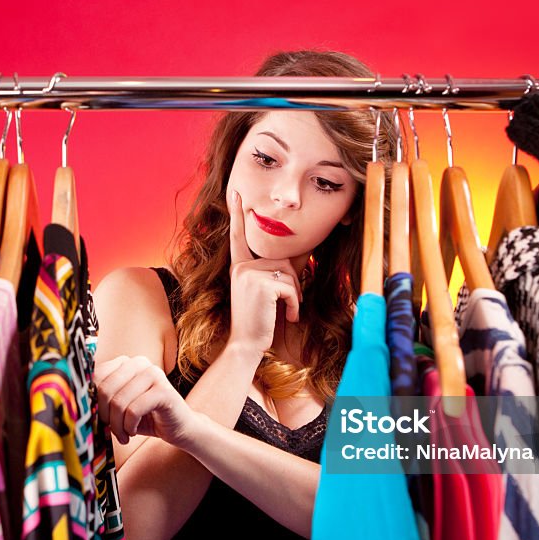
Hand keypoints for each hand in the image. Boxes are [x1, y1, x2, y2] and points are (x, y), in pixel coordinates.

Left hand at [96, 355, 206, 448]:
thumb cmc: (145, 417)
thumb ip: (103, 397)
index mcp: (126, 362)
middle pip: (105, 390)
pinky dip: (130, 426)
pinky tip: (134, 432)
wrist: (179, 427)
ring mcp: (154, 374)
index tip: (100, 419)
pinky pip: (134, 410)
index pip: (96, 377)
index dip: (93, 402)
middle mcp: (139, 362)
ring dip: (118, 426)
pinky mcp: (163, 391)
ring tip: (124, 435)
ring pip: (119, 402)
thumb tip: (78, 402)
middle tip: (112, 431)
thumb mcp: (120, 405)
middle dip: (105, 416)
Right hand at [226, 189, 301, 356]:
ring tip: (287, 312)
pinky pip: (290, 286)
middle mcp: (241, 266)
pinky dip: (295, 303)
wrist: (247, 345)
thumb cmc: (259, 321)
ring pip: (289, 272)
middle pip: (282, 258)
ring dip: (296, 295)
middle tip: (289, 304)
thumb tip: (302, 252)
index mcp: (239, 267)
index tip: (236, 194)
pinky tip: (288, 316)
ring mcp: (247, 273)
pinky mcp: (259, 283)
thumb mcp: (264, 292)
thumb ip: (275, 272)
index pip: (239, 237)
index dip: (237, 214)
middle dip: (294, 281)